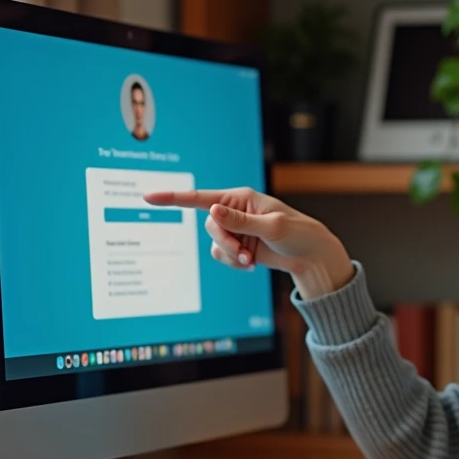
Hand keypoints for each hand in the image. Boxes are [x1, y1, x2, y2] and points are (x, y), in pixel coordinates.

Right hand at [142, 186, 354, 298]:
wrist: (309, 255)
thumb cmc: (297, 233)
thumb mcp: (271, 227)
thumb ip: (241, 221)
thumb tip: (213, 210)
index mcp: (241, 197)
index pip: (201, 197)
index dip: (173, 198)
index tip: (148, 196)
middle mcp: (233, 210)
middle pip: (209, 226)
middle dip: (225, 242)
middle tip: (244, 253)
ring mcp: (234, 228)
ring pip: (214, 243)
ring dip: (230, 255)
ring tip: (250, 259)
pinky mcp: (236, 244)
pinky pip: (221, 255)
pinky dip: (233, 262)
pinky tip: (250, 263)